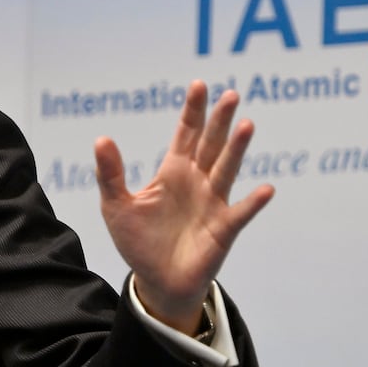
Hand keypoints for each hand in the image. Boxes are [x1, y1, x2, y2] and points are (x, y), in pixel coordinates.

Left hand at [95, 80, 273, 333]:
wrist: (157, 281)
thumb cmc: (138, 242)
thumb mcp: (116, 206)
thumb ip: (110, 174)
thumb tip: (101, 138)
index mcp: (173, 171)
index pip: (186, 133)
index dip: (192, 110)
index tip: (199, 85)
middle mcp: (197, 181)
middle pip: (211, 144)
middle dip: (219, 120)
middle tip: (231, 94)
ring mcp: (213, 203)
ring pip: (226, 170)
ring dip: (236, 149)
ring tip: (246, 125)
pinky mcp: (223, 229)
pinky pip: (240, 213)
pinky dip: (253, 202)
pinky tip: (266, 189)